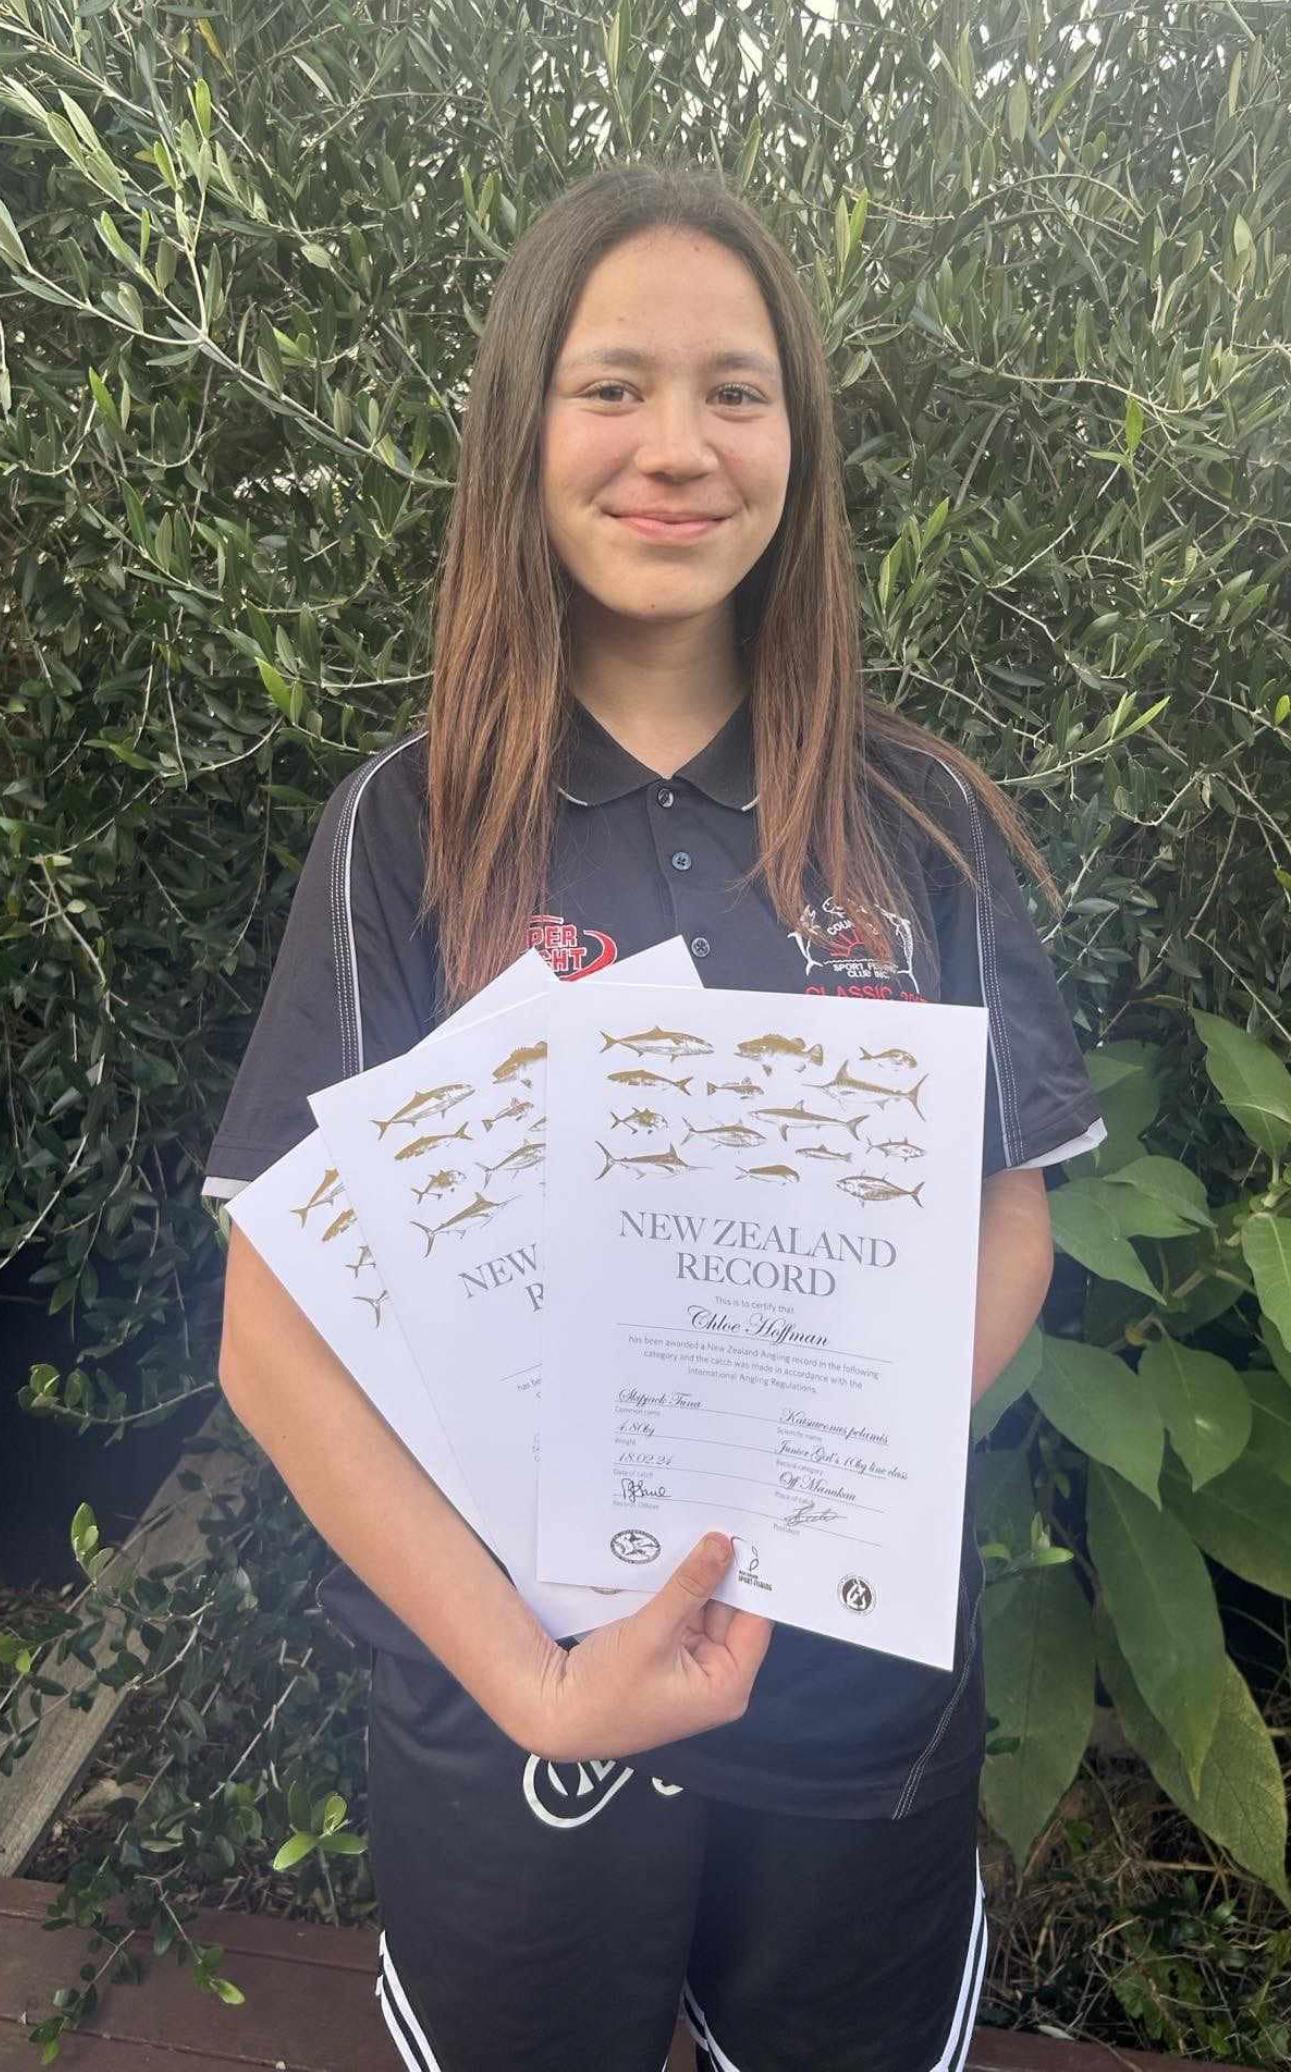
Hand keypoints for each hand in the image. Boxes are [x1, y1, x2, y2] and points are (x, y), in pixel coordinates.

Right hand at [523, 1532, 773, 1761]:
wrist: (555, 1713)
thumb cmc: (606, 1687)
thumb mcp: (652, 1632)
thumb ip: (690, 1586)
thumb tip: (724, 1543)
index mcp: (727, 1686)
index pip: (755, 1622)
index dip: (754, 1579)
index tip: (754, 1532)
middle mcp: (715, 1679)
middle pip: (730, 1613)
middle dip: (722, 1572)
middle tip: (726, 1517)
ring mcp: (690, 1667)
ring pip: (704, 1610)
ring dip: (697, 1578)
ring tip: (702, 1525)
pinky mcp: (666, 1657)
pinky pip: (682, 1616)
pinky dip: (677, 1591)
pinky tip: (674, 1553)